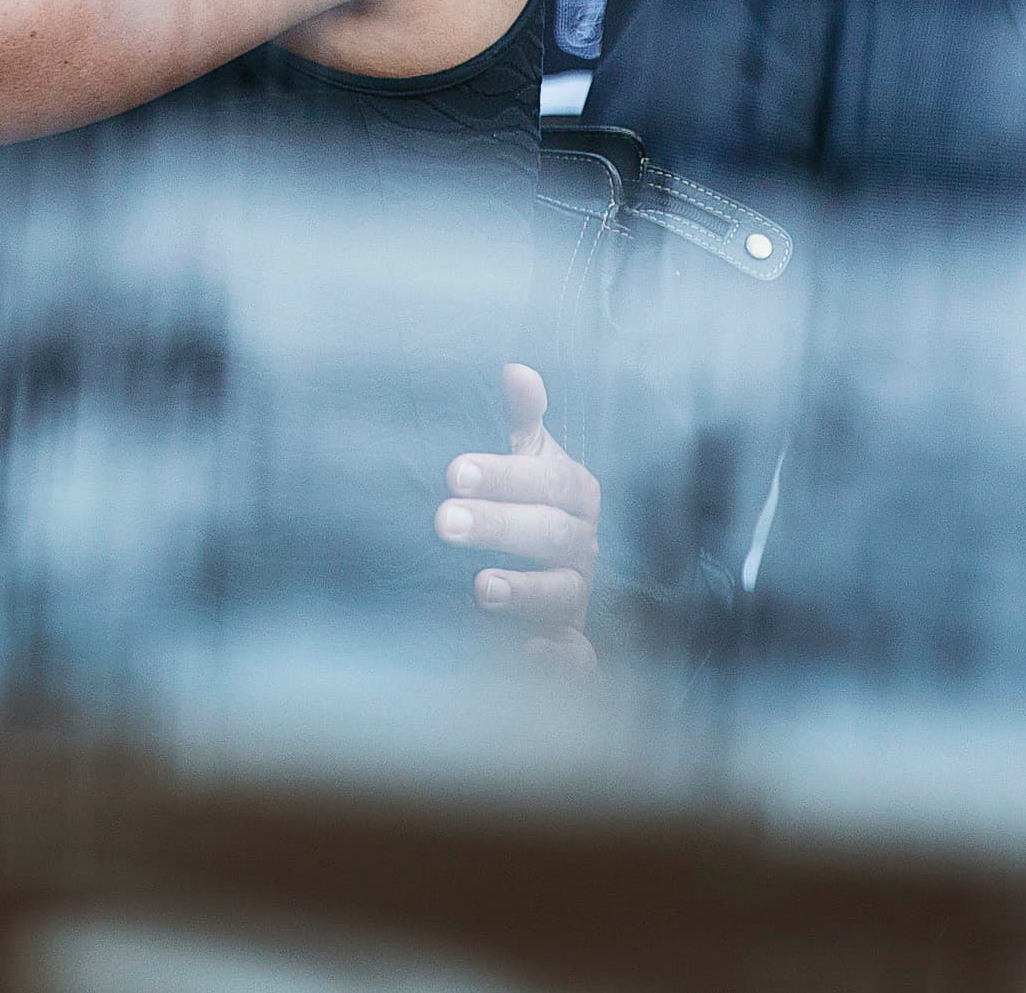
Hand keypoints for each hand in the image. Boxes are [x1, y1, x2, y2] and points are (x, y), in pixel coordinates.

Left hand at [438, 364, 600, 669]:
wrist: (544, 586)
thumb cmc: (528, 507)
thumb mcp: (528, 460)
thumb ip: (523, 419)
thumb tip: (517, 369)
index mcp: (574, 495)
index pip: (546, 480)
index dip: (504, 475)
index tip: (453, 471)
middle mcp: (583, 546)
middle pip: (549, 533)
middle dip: (498, 526)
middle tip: (442, 521)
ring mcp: (578, 596)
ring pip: (561, 593)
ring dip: (523, 590)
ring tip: (479, 587)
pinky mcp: (570, 644)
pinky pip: (577, 655)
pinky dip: (557, 657)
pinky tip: (529, 653)